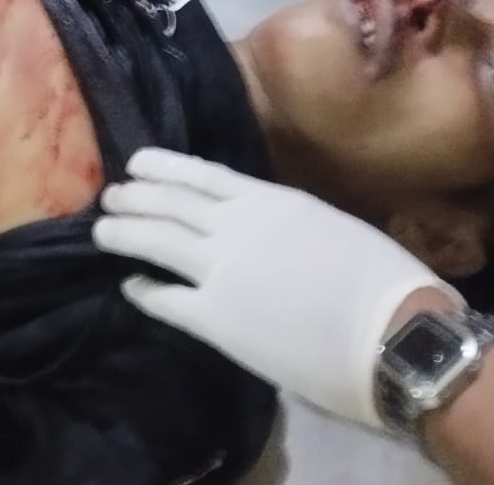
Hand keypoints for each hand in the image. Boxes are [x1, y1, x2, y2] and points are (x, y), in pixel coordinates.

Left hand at [94, 148, 457, 428]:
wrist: (392, 331)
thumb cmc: (379, 278)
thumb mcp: (328, 226)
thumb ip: (287, 222)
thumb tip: (266, 227)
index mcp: (268, 200)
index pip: (202, 175)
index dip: (164, 167)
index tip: (137, 162)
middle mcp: (235, 226)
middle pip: (169, 203)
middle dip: (135, 196)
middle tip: (110, 195)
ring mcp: (220, 270)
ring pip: (156, 241)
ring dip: (125, 233)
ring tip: (101, 230)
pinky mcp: (216, 319)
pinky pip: (166, 300)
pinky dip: (144, 291)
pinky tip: (130, 287)